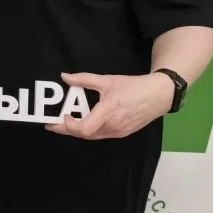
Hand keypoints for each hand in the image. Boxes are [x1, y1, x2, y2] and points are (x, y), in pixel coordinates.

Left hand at [45, 71, 173, 139]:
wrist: (159, 95)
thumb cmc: (133, 87)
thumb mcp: (107, 80)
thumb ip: (84, 79)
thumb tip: (65, 77)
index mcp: (108, 111)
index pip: (85, 128)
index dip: (69, 126)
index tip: (62, 117)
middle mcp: (113, 125)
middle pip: (85, 134)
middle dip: (67, 130)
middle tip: (53, 124)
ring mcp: (118, 132)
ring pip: (92, 136)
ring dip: (78, 131)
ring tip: (66, 123)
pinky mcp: (122, 133)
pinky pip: (101, 134)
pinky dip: (90, 130)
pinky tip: (83, 123)